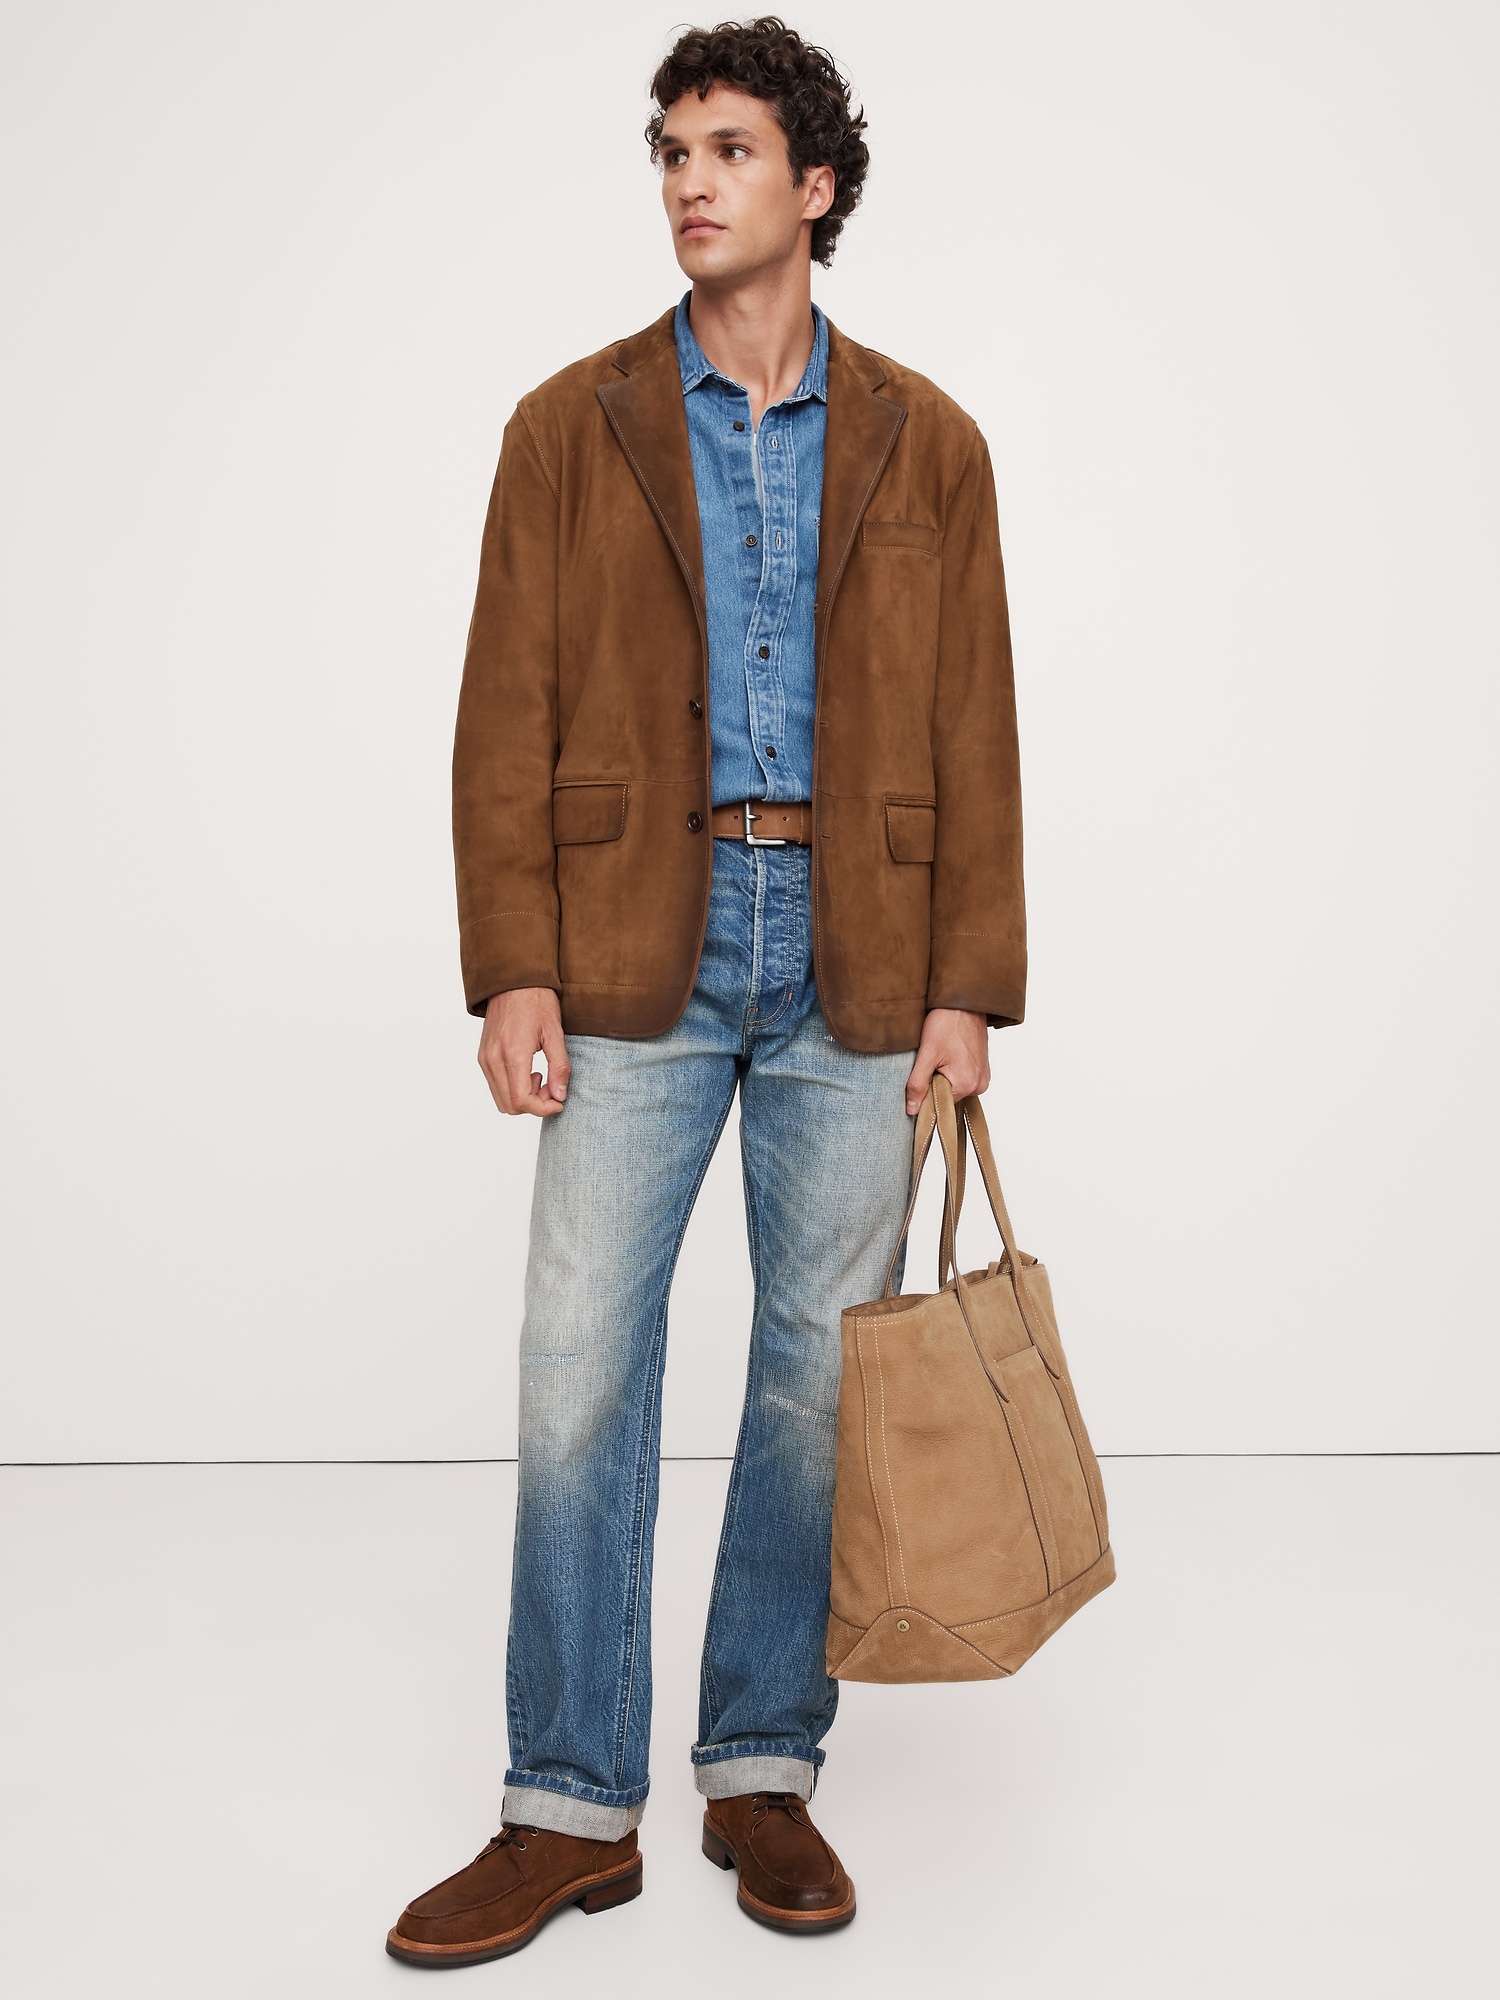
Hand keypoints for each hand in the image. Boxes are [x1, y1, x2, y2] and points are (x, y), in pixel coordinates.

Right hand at [478, 987, 570, 1117]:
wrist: (513, 982)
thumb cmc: (536, 1002)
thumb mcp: (555, 1033)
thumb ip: (559, 1067)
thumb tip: (559, 1096)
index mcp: (513, 1053)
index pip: (521, 1100)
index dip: (542, 1109)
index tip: (558, 1102)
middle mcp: (493, 1059)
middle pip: (509, 1106)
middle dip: (534, 1105)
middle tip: (551, 1087)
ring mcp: (485, 1058)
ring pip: (501, 1100)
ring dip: (523, 1098)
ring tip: (540, 1076)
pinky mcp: (482, 1056)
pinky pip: (495, 1086)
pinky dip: (513, 1088)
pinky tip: (528, 1070)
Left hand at [905, 1008, 989, 1115]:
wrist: (964, 1001)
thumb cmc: (947, 1022)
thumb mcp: (927, 1054)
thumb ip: (918, 1084)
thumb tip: (912, 1109)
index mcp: (967, 1084)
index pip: (938, 1103)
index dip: (925, 1090)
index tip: (924, 1069)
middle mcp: (979, 1085)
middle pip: (947, 1095)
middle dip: (934, 1081)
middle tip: (933, 1057)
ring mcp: (983, 1077)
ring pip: (953, 1086)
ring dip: (943, 1075)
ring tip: (942, 1053)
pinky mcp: (982, 1069)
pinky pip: (962, 1078)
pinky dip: (952, 1069)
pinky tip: (949, 1053)